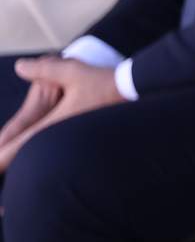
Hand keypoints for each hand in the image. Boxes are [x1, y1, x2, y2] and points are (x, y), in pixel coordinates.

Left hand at [0, 57, 127, 172]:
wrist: (135, 89)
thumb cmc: (104, 82)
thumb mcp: (72, 71)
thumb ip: (43, 69)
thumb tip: (20, 67)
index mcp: (54, 123)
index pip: (20, 145)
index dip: (2, 158)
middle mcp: (62, 134)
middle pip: (28, 156)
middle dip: (9, 162)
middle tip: (0, 174)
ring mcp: (72, 136)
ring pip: (41, 152)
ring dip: (24, 158)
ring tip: (10, 163)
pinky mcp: (81, 135)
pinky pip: (54, 147)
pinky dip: (41, 151)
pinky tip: (40, 150)